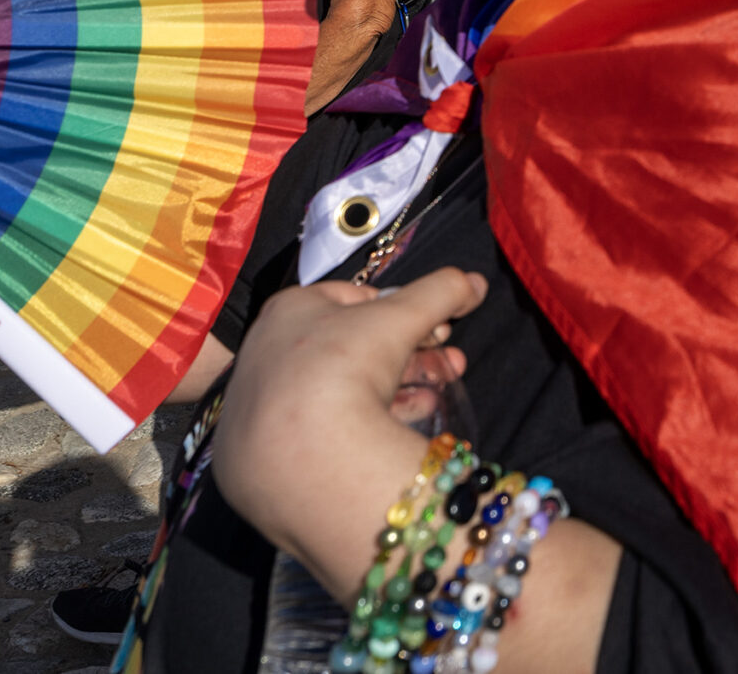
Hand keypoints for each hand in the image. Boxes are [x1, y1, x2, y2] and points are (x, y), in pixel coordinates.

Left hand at [210, 270, 486, 587]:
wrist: (303, 455)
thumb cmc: (346, 367)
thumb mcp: (403, 317)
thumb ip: (443, 291)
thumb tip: (475, 283)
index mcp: (288, 309)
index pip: (355, 298)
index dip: (403, 311)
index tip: (436, 329)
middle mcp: (266, 352)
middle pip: (353, 346)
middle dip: (409, 353)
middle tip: (448, 364)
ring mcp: (261, 407)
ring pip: (341, 389)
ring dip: (397, 387)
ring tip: (438, 395)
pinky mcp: (262, 452)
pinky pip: (322, 428)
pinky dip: (366, 422)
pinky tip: (402, 426)